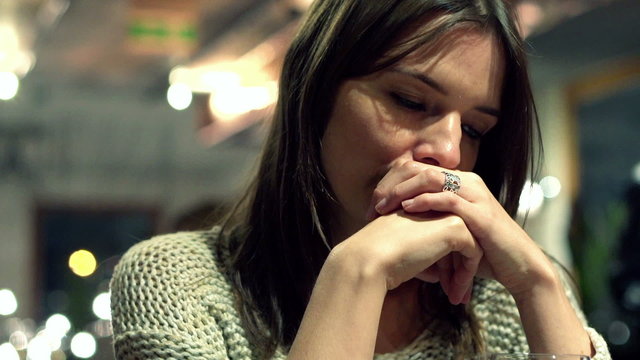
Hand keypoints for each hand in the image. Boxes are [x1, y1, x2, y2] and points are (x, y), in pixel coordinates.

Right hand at [335, 210, 481, 304]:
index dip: (445, 261)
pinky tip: (454, 293)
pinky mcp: (456, 226)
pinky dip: (466, 275)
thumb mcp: (403, 250)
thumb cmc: (379, 256)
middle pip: (457, 240)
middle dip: (457, 269)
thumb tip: (439, 273)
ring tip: (456, 297)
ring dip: (463, 274)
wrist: (370, 258)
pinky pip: (474, 253)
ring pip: (469, 245)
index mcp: (419, 205)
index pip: (440, 233)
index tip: (443, 284)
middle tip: (455, 294)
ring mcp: (447, 212)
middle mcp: (435, 204)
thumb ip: (423, 255)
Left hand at [370, 161, 554, 298]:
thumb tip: (397, 222)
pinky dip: (425, 202)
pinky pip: (449, 199)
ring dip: (403, 191)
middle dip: (392, 186)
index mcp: (459, 182)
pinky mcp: (481, 213)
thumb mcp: (451, 229)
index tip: (373, 206)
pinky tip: (407, 210)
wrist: (518, 267)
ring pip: (431, 178)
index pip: (416, 169)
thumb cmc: (483, 251)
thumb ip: (431, 219)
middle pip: (419, 169)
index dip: (391, 184)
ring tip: (384, 208)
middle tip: (374, 207)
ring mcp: (476, 195)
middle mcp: (467, 182)